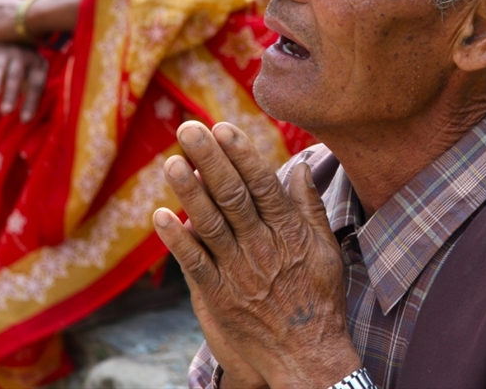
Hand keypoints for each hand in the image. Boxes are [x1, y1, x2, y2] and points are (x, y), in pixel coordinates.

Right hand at [0, 45, 47, 121]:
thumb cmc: (25, 67)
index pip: (36, 84)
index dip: (31, 102)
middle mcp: (23, 55)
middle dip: (12, 94)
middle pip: (17, 76)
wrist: (12, 39)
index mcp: (38, 64)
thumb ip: (33, 95)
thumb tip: (29, 122)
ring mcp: (5, 52)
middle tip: (6, 112)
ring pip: (0, 67)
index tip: (24, 120)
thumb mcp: (33, 76)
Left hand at [153, 121, 361, 387]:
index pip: (262, 185)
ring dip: (188, 192)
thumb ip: (310, 208)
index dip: (241, 155)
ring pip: (209, 224)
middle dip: (209, 160)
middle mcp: (262, 247)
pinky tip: (159, 216)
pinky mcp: (218, 296)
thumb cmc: (321, 300)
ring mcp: (238, 272)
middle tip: (188, 129)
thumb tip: (301, 168)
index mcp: (290, 232)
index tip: (224, 127)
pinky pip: (193, 264)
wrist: (308, 357)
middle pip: (232, 196)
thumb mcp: (326, 250)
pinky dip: (176, 240)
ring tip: (170, 161)